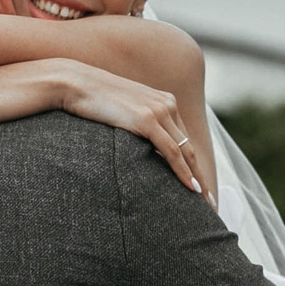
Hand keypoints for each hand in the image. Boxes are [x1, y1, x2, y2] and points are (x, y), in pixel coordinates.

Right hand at [47, 59, 205, 197]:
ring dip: (197, 178)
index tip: (199, 185)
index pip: (184, 139)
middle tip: (210, 201)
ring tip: (204, 202)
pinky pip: (171, 151)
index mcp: (164, 101)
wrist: (74, 82)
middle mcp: (167, 104)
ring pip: (185, 151)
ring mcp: (158, 111)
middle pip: (190, 147)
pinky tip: (190, 188)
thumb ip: (135, 122)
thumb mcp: (121, 109)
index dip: (193, 164)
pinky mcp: (147, 119)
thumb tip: (136, 144)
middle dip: (200, 175)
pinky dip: (183, 171)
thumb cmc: (92, 99)